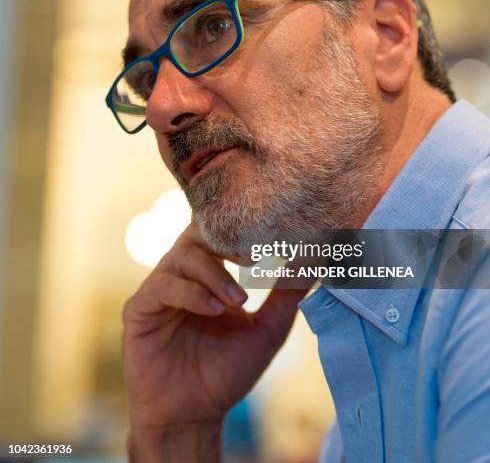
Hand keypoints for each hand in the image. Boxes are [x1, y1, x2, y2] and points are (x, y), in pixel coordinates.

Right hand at [122, 221, 308, 460]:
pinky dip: (192, 293)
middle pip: (197, 233)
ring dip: (214, 274)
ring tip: (237, 300)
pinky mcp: (139, 309)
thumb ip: (285, 295)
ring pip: (182, 256)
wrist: (193, 415)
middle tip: (253, 259)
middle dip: (226, 242)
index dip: (243, 230)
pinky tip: (214, 310)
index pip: (219, 233)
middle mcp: (181, 274)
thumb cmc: (226, 371)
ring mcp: (158, 289)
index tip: (272, 239)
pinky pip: (162, 286)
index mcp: (207, 273)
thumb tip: (313, 262)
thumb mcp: (266, 330)